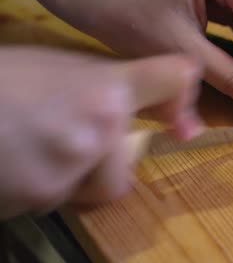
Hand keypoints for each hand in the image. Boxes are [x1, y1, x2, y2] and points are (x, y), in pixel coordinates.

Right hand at [0, 46, 199, 218]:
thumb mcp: (51, 63)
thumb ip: (99, 80)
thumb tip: (134, 99)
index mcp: (105, 88)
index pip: (172, 79)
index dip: (181, 92)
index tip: (178, 112)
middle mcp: (100, 130)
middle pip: (128, 157)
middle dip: (106, 152)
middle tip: (69, 132)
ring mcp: (72, 168)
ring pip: (99, 182)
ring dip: (78, 172)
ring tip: (37, 146)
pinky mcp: (44, 199)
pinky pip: (63, 197)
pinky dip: (47, 183)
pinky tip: (20, 161)